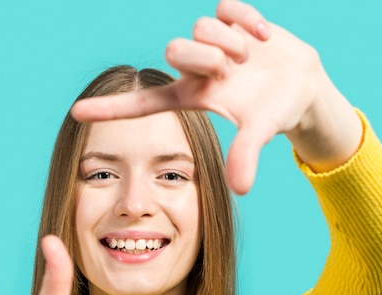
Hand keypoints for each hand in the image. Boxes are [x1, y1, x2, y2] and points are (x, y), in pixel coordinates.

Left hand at [71, 0, 360, 193]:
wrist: (304, 86)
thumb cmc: (276, 113)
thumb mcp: (261, 133)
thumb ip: (247, 156)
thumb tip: (240, 190)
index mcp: (194, 97)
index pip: (144, 103)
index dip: (112, 109)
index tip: (76, 114)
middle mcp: (197, 70)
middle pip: (175, 50)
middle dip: (205, 56)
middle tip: (231, 69)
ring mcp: (214, 43)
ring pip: (200, 27)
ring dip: (230, 42)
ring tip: (250, 57)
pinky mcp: (232, 20)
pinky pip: (226, 7)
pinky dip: (247, 20)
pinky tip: (263, 37)